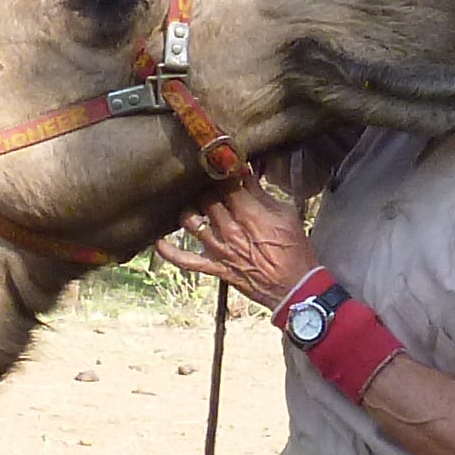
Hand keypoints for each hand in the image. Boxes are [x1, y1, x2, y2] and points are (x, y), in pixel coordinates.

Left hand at [161, 181, 308, 307]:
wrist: (294, 287)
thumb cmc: (295, 249)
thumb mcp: (286, 214)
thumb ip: (262, 193)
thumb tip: (245, 173)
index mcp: (250, 213)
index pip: (226, 183)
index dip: (224, 171)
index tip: (225, 167)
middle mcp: (230, 229)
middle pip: (207, 199)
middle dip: (208, 189)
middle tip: (212, 185)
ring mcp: (220, 249)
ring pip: (191, 222)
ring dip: (190, 211)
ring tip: (195, 205)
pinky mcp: (215, 267)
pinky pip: (186, 260)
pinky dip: (170, 252)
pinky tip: (159, 241)